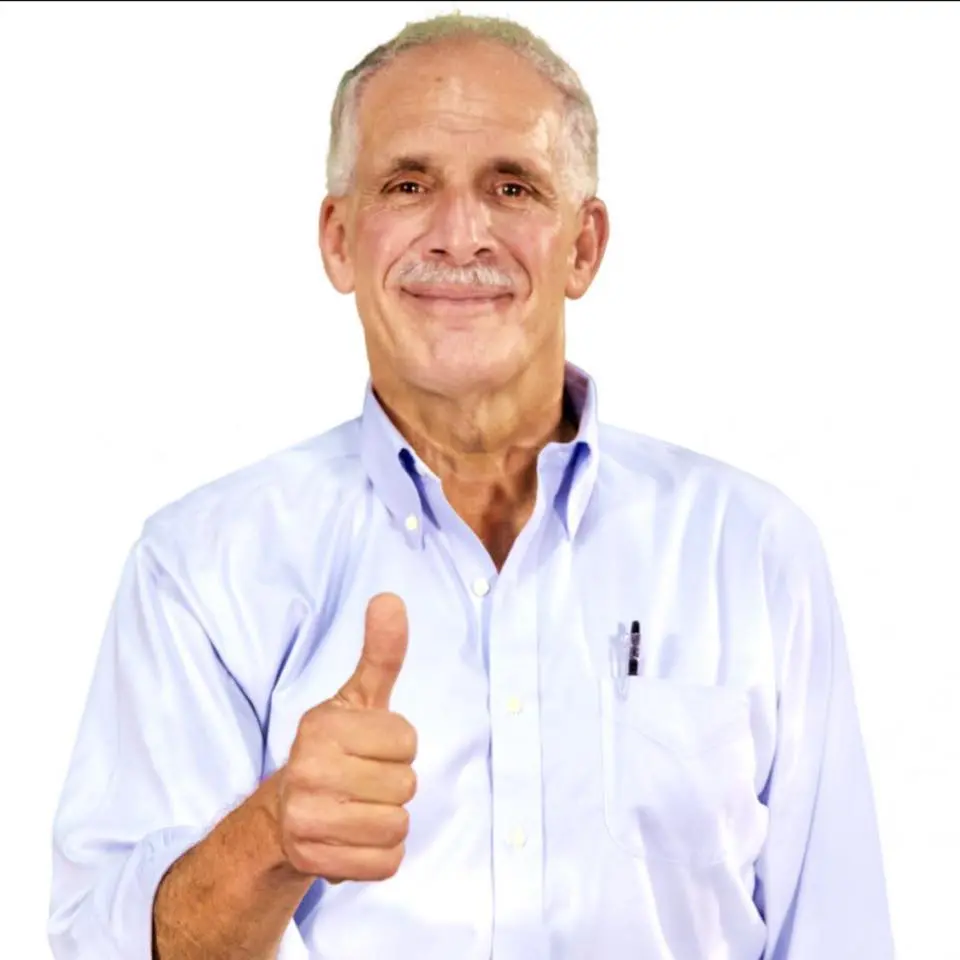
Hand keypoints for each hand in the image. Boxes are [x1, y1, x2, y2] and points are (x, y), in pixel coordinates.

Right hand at [275, 593, 416, 881]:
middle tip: (361, 781)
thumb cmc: (333, 750)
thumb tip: (390, 598)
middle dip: (393, 785)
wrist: (282, 816)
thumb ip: (380, 652)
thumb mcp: (356, 699)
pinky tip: (352, 839)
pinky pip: (387, 864)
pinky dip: (378, 856)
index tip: (369, 748)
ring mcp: (309, 819)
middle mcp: (308, 770)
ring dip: (387, 821)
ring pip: (398, 826)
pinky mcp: (316, 862)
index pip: (407, 741)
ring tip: (357, 809)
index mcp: (321, 726)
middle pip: (406, 786)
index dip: (398, 746)